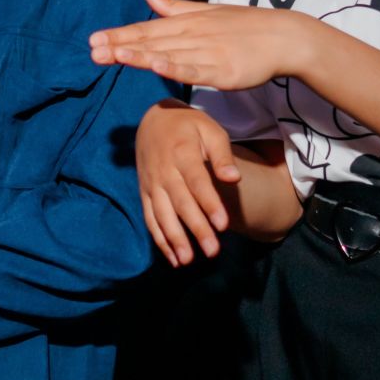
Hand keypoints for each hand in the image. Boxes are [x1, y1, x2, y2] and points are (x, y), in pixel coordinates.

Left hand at [90, 0, 312, 87]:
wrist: (284, 36)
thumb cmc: (244, 26)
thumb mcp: (205, 12)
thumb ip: (173, 7)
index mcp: (186, 23)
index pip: (146, 29)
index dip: (120, 34)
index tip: (93, 40)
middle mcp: (192, 35)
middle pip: (151, 42)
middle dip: (120, 46)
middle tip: (92, 51)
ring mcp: (207, 53)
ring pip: (168, 55)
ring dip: (141, 55)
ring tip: (115, 55)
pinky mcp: (222, 70)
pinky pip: (195, 71)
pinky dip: (176, 69)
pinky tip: (157, 67)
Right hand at [134, 99, 242, 265]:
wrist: (154, 119)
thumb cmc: (188, 126)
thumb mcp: (210, 130)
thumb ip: (222, 155)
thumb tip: (234, 179)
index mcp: (182, 153)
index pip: (197, 182)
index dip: (209, 203)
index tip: (223, 224)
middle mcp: (164, 170)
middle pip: (181, 203)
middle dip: (196, 228)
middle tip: (212, 251)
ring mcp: (151, 183)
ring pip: (162, 214)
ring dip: (174, 238)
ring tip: (188, 260)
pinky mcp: (144, 192)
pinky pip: (150, 218)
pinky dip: (159, 239)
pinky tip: (173, 258)